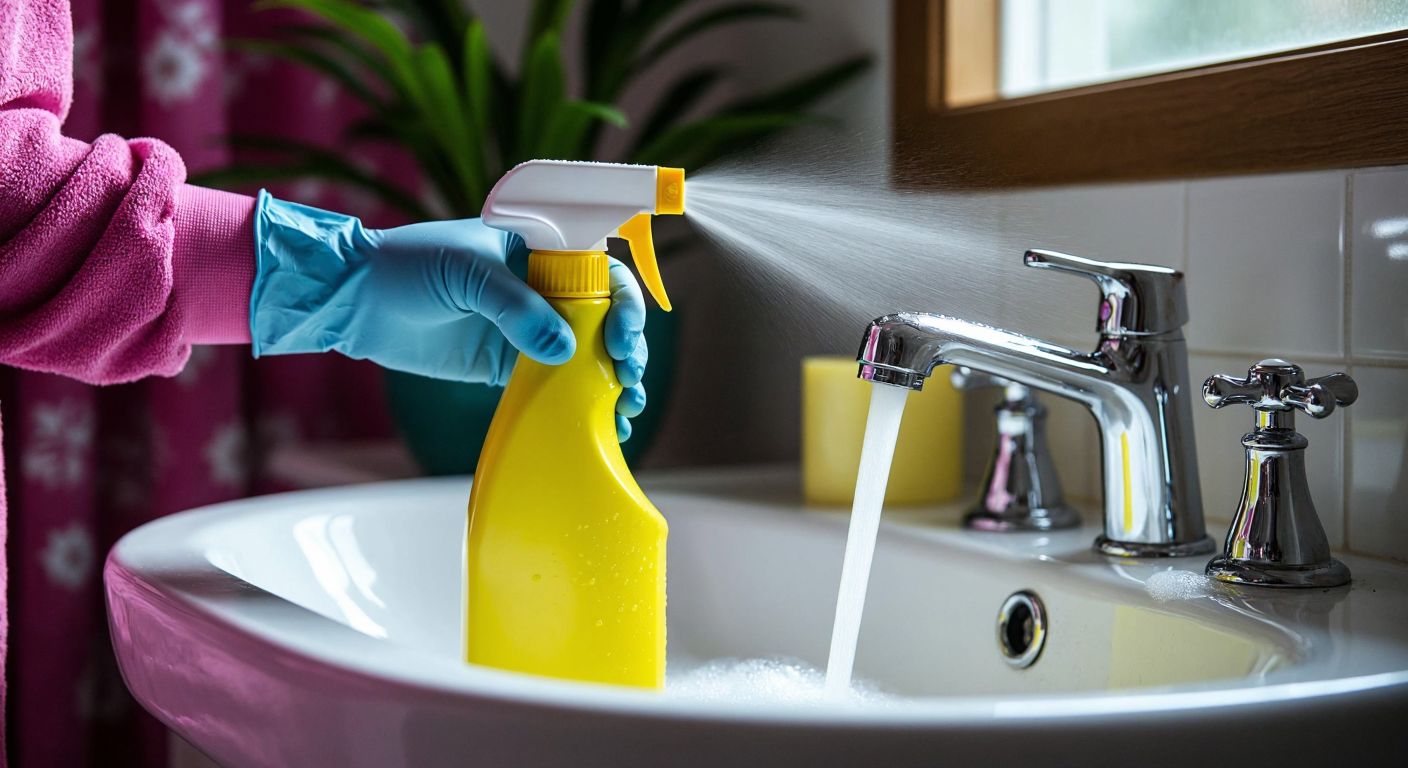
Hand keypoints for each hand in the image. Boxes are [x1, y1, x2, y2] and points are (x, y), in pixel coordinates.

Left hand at [250, 192, 648, 440]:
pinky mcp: (506, 365)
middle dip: (626, 346)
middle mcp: (542, 288)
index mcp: (540, 250)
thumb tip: (564, 349)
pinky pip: (554, 384)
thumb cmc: (407, 265)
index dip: (623, 300)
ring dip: (614, 380)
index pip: (601, 269)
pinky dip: (580, 403)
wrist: (354, 301)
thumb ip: (514, 308)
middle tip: (629, 376)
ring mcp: (527, 328)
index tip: (620, 334)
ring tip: (628, 406)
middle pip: (605, 317)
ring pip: (587, 354)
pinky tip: (604, 422)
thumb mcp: (465, 273)